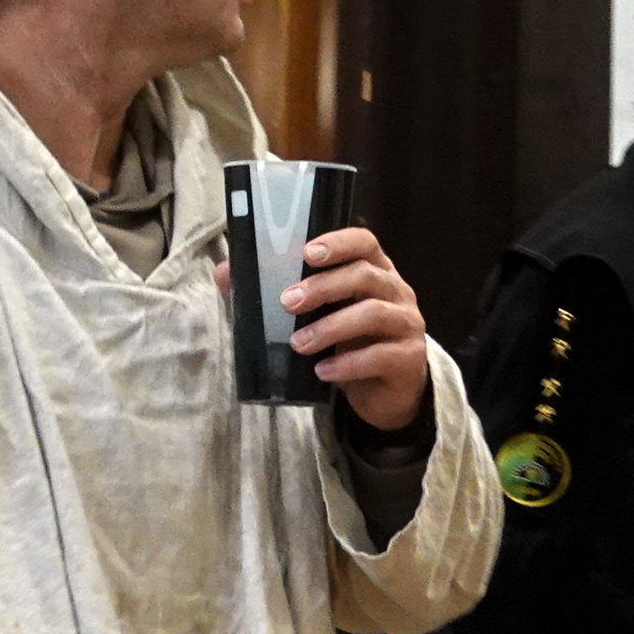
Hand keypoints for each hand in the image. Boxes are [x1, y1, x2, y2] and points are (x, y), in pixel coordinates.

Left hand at [279, 226, 427, 430]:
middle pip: (364, 275)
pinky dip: (347, 364)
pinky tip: (322, 371)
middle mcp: (396, 290)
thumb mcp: (316, 313)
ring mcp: (407, 324)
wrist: (385, 392)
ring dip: (330, 327)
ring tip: (298, 344)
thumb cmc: (346, 340)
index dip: (338, 242)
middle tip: (288, 302)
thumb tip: (224, 272)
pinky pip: (380, 356)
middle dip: (323, 286)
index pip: (365, 241)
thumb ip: (276, 290)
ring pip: (372, 313)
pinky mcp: (409, 359)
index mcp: (374, 269)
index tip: (307, 251)